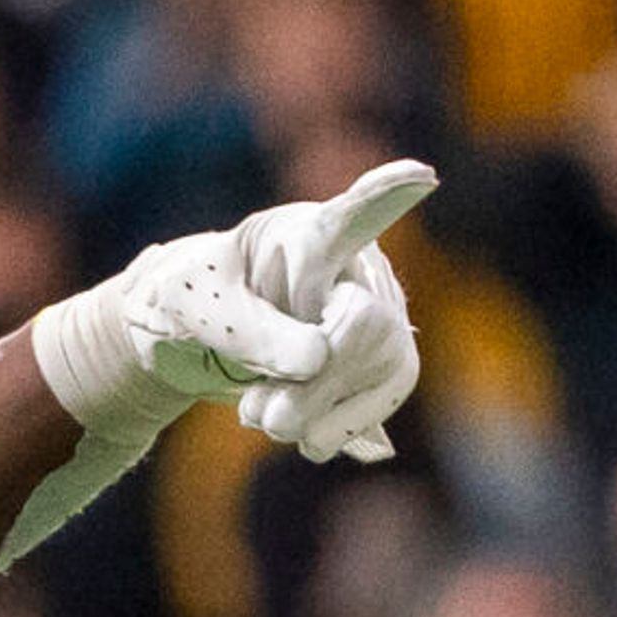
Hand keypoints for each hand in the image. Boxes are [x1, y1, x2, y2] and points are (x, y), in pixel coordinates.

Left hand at [39, 159, 434, 461]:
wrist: (197, 340)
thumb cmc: (195, 301)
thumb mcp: (201, 310)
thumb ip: (254, 332)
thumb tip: (318, 359)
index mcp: (307, 233)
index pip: (351, 215)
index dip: (386, 196)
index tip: (420, 177)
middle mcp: (356, 268)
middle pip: (370, 327)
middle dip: (315, 384)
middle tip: (257, 414)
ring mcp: (376, 315)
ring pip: (386, 370)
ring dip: (318, 411)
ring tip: (260, 416)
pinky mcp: (375, 365)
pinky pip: (379, 403)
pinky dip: (334, 431)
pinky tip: (306, 439)